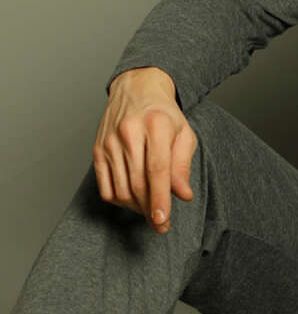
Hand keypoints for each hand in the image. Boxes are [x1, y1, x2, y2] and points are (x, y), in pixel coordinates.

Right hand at [93, 68, 196, 233]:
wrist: (136, 88)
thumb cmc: (164, 113)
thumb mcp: (184, 133)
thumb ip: (183, 164)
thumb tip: (183, 194)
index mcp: (156, 125)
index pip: (156, 170)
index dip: (160, 198)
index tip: (162, 220)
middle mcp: (129, 133)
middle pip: (138, 183)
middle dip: (150, 210)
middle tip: (162, 225)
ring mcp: (109, 142)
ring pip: (121, 188)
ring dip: (136, 207)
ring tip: (151, 210)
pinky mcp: (97, 150)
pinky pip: (105, 186)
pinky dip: (119, 200)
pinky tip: (133, 199)